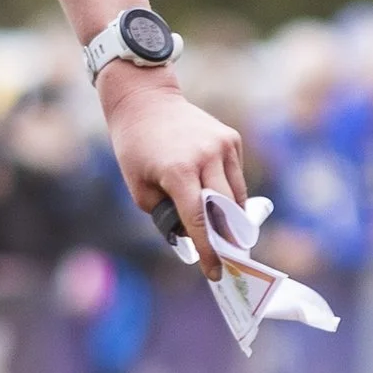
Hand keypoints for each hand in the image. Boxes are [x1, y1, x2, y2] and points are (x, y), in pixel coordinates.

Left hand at [103, 69, 243, 279]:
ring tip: (228, 233)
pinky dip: (229, 190)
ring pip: (237, 193)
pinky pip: (235, 174)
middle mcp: (206, 156)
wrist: (146, 101)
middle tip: (230, 259)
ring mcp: (222, 145)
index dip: (209, 250)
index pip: (199, 220)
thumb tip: (192, 233)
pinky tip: (217, 195)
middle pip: (227, 209)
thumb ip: (165, 214)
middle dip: (230, 238)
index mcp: (178, 171)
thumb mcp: (139, 188)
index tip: (215, 271)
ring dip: (233, 215)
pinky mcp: (231, 138)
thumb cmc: (136, 148)